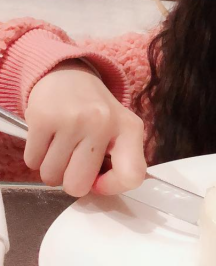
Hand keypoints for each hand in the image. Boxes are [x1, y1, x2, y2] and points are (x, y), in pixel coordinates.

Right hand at [24, 60, 146, 196]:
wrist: (69, 76)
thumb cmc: (96, 112)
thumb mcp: (120, 131)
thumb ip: (119, 161)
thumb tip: (97, 189)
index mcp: (129, 128)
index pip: (132, 176)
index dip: (112, 187)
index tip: (100, 180)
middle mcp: (102, 122)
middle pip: (79, 184)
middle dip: (73, 181)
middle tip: (75, 162)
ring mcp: (72, 120)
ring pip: (52, 176)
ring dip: (53, 168)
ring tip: (62, 146)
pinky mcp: (42, 118)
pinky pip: (33, 162)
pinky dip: (37, 157)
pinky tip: (49, 139)